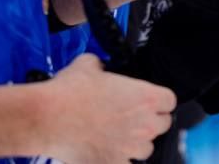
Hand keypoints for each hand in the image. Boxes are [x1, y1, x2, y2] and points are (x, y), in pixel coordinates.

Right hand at [35, 55, 175, 163]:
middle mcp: (144, 124)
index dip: (159, 99)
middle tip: (131, 116)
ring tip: (119, 135)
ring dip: (137, 142)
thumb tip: (99, 67)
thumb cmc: (69, 93)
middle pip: (162, 125)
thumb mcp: (88, 65)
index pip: (170, 100)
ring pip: (147, 148)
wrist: (48, 118)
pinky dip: (120, 159)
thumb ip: (101, 66)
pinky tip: (107, 150)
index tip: (149, 100)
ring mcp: (130, 147)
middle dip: (150, 120)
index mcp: (145, 97)